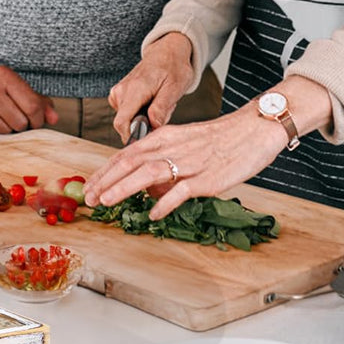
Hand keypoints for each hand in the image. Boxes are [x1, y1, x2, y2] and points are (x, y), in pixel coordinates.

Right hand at [0, 65, 58, 134]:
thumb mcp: (11, 88)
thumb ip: (36, 101)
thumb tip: (53, 118)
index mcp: (3, 75)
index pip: (33, 106)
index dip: (37, 119)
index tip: (33, 121)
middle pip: (21, 122)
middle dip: (18, 124)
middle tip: (7, 116)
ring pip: (6, 130)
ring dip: (4, 128)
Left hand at [83, 109, 286, 220]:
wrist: (254, 130)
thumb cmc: (219, 139)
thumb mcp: (184, 142)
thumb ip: (163, 159)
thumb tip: (147, 187)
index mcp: (164, 138)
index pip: (125, 154)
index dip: (104, 171)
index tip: (89, 185)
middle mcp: (171, 147)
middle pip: (129, 162)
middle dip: (105, 180)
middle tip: (89, 197)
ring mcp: (188, 162)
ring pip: (147, 173)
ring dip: (123, 188)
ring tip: (106, 201)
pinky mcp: (206, 177)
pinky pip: (181, 191)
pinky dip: (165, 202)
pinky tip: (153, 214)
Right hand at [107, 33, 195, 142]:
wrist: (166, 52)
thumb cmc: (173, 67)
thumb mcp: (174, 88)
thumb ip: (161, 108)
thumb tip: (152, 126)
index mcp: (135, 90)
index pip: (122, 122)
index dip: (131, 137)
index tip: (146, 140)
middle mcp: (121, 91)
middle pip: (125, 123)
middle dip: (144, 125)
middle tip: (163, 112)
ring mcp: (118, 92)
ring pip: (127, 119)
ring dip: (144, 118)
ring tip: (159, 104)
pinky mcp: (118, 94)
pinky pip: (126, 112)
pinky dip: (140, 112)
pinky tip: (151, 102)